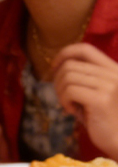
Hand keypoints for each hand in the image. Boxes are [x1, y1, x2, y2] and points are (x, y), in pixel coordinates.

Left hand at [54, 42, 117, 158]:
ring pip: (67, 77)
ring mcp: (109, 85)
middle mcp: (113, 74)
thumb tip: (57, 65)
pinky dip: (64, 101)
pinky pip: (70, 91)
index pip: (85, 48)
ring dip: (61, 92)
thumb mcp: (94, 91)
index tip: (54, 66)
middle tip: (63, 97)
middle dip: (58, 80)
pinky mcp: (101, 99)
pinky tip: (72, 111)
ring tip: (69, 105)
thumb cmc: (102, 118)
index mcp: (113, 69)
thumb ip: (83, 77)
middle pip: (70, 65)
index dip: (64, 53)